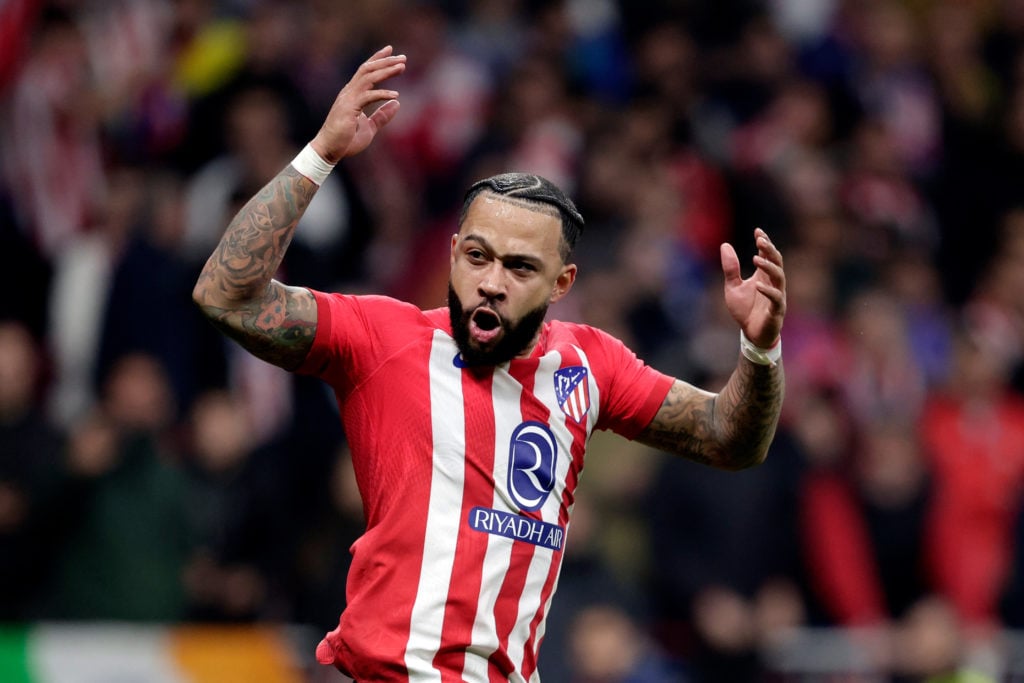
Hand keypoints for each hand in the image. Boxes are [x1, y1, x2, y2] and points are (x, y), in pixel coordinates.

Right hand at [310, 45, 406, 162]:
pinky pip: (367, 96)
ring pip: (368, 77)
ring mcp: (348, 99)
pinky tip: (395, 96)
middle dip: (385, 61)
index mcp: (353, 94)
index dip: (378, 59)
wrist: (328, 150)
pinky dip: (382, 94)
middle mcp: (349, 92)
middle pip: (368, 69)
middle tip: (402, 58)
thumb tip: (397, 104)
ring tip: (401, 68)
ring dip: (385, 71)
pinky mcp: (349, 109)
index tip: (391, 51)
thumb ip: (382, 116)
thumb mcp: (369, 127)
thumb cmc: (346, 140)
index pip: (365, 71)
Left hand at [720, 228, 785, 347]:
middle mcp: (774, 283)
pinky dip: (768, 291)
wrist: (751, 334)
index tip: (757, 231)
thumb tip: (725, 245)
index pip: (768, 255)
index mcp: (764, 276)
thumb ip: (730, 268)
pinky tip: (758, 285)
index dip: (765, 242)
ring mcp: (777, 296)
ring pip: (779, 277)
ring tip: (756, 258)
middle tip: (760, 239)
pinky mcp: (776, 310)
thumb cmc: (745, 310)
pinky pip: (776, 298)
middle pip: (777, 262)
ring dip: (769, 266)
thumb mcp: (732, 287)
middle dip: (770, 249)